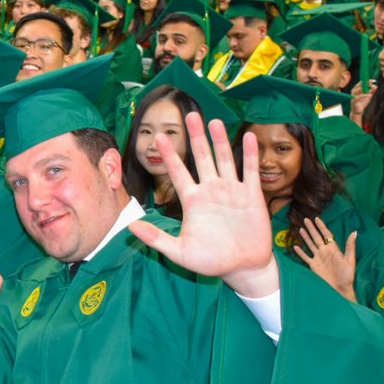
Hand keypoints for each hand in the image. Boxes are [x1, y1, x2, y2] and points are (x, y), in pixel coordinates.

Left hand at [128, 113, 278, 297]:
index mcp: (192, 201)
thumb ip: (157, 238)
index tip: (158, 137)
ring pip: (224, 159)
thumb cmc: (211, 261)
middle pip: (201, 158)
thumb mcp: (180, 252)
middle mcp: (210, 190)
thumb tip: (131, 227)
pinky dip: (250, 154)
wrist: (243, 268)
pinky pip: (250, 171)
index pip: (178, 172)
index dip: (170, 155)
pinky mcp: (252, 195)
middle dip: (195, 137)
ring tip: (214, 121)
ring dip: (220, 141)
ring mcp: (231, 191)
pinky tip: (249, 136)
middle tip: (189, 115)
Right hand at [293, 217, 357, 301]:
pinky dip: (300, 252)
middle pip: (316, 237)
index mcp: (333, 249)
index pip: (326, 235)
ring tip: (300, 229)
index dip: (321, 226)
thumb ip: (350, 246)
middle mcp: (324, 252)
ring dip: (305, 237)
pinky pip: (305, 257)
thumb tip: (354, 232)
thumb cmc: (347, 275)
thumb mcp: (350, 260)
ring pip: (310, 245)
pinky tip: (295, 246)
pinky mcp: (313, 266)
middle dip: (311, 228)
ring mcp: (318, 258)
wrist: (340, 289)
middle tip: (306, 219)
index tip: (317, 218)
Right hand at [349, 79, 375, 122]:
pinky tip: (369, 95)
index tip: (374, 81)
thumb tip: (376, 86)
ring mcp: (353, 95)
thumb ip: (372, 91)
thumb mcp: (369, 96)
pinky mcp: (353, 100)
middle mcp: (353, 91)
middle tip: (372, 83)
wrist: (358, 111)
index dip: (367, 81)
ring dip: (366, 89)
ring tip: (371, 90)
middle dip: (366, 83)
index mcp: (356, 89)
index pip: (361, 82)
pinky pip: (359, 97)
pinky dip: (364, 95)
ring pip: (358, 90)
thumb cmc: (362, 103)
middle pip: (359, 85)